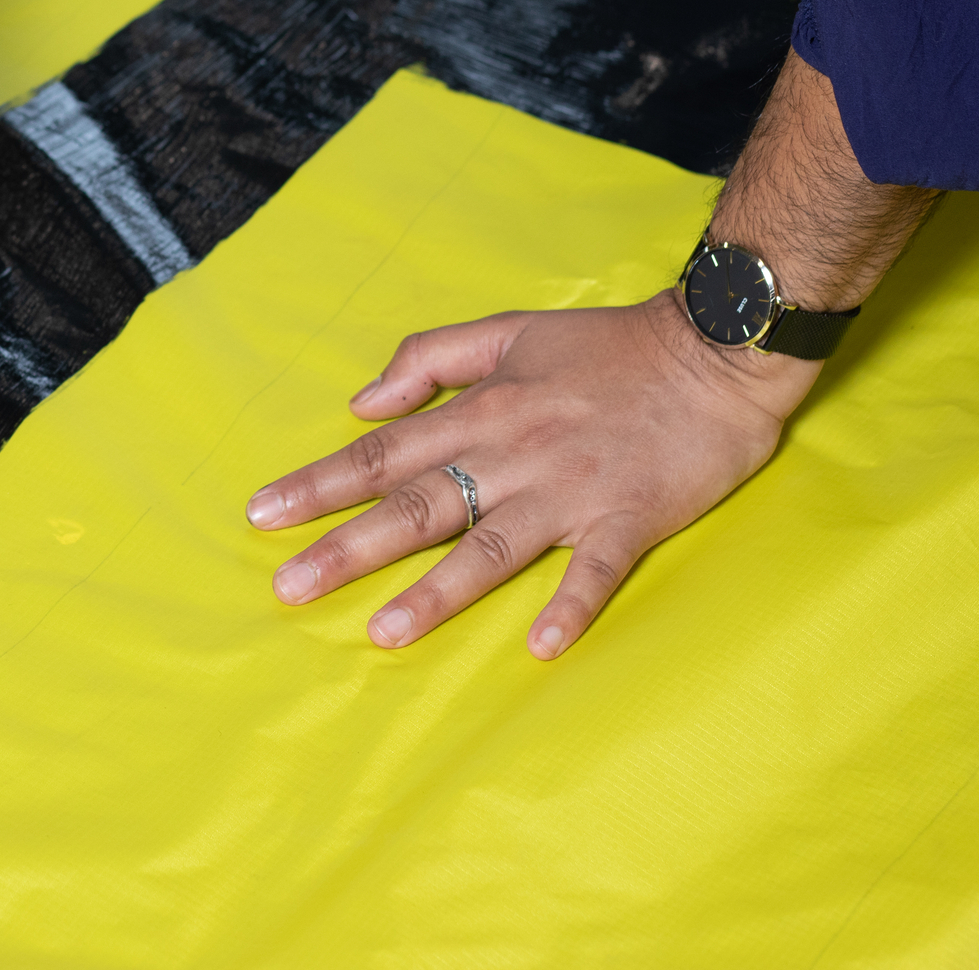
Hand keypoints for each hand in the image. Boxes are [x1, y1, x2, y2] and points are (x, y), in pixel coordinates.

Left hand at [247, 292, 815, 657]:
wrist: (715, 349)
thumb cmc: (608, 345)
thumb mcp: (508, 331)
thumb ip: (430, 360)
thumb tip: (363, 401)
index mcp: (481, 411)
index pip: (382, 453)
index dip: (319, 483)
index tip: (263, 513)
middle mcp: (514, 453)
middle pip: (417, 506)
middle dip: (347, 547)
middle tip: (288, 587)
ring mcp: (571, 490)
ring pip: (491, 546)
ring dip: (437, 592)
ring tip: (383, 632)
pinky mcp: (632, 517)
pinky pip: (597, 569)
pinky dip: (572, 606)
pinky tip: (542, 647)